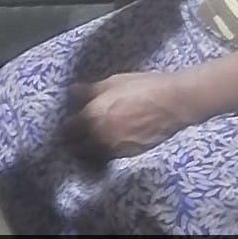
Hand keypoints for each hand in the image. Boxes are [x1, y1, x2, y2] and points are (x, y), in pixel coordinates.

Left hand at [61, 72, 197, 159]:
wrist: (173, 103)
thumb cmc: (141, 88)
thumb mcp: (112, 82)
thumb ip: (89, 91)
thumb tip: (71, 92)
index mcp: (92, 118)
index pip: (67, 130)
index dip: (64, 128)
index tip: (64, 124)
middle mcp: (99, 138)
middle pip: (76, 148)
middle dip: (72, 142)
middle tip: (73, 134)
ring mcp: (115, 149)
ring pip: (92, 155)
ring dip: (87, 149)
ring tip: (88, 140)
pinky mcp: (130, 155)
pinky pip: (109, 156)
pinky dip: (104, 151)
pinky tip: (108, 142)